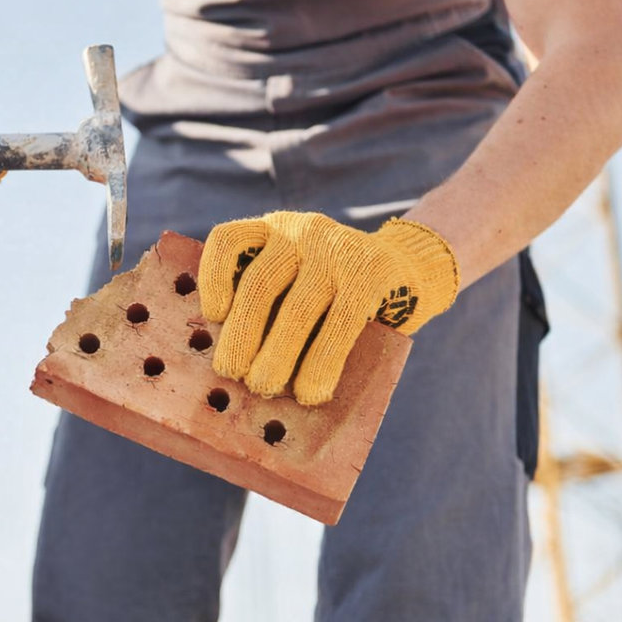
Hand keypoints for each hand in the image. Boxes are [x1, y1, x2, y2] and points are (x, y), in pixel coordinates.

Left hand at [198, 213, 459, 405]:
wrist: (409, 269)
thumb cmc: (332, 291)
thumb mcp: (295, 280)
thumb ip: (267, 304)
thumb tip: (232, 364)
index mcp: (272, 230)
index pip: (229, 240)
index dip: (213, 278)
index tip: (213, 316)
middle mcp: (301, 232)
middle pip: (260, 284)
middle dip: (242, 335)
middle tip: (231, 375)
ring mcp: (338, 250)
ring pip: (297, 308)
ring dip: (277, 356)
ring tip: (265, 388)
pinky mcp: (372, 274)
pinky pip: (340, 324)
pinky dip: (322, 362)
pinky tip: (311, 391)